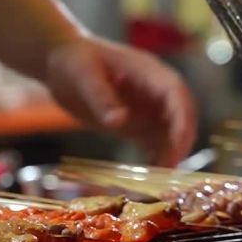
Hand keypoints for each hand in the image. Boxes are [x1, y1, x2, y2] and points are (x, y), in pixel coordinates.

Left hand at [46, 37, 196, 166]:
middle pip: (181, 117)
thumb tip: (118, 122)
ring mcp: (147, 109)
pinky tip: (147, 177)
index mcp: (147, 72)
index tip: (179, 143)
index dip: (182, 118)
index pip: (176, 94)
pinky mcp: (136, 124)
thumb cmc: (73, 61)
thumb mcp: (83, 75)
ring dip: (170, 154)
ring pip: (171, 134)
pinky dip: (154, 158)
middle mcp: (154, 91)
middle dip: (180, 142)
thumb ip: (101, 97)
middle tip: (168, 170)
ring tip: (158, 181)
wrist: (59, 65)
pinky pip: (153, 143)